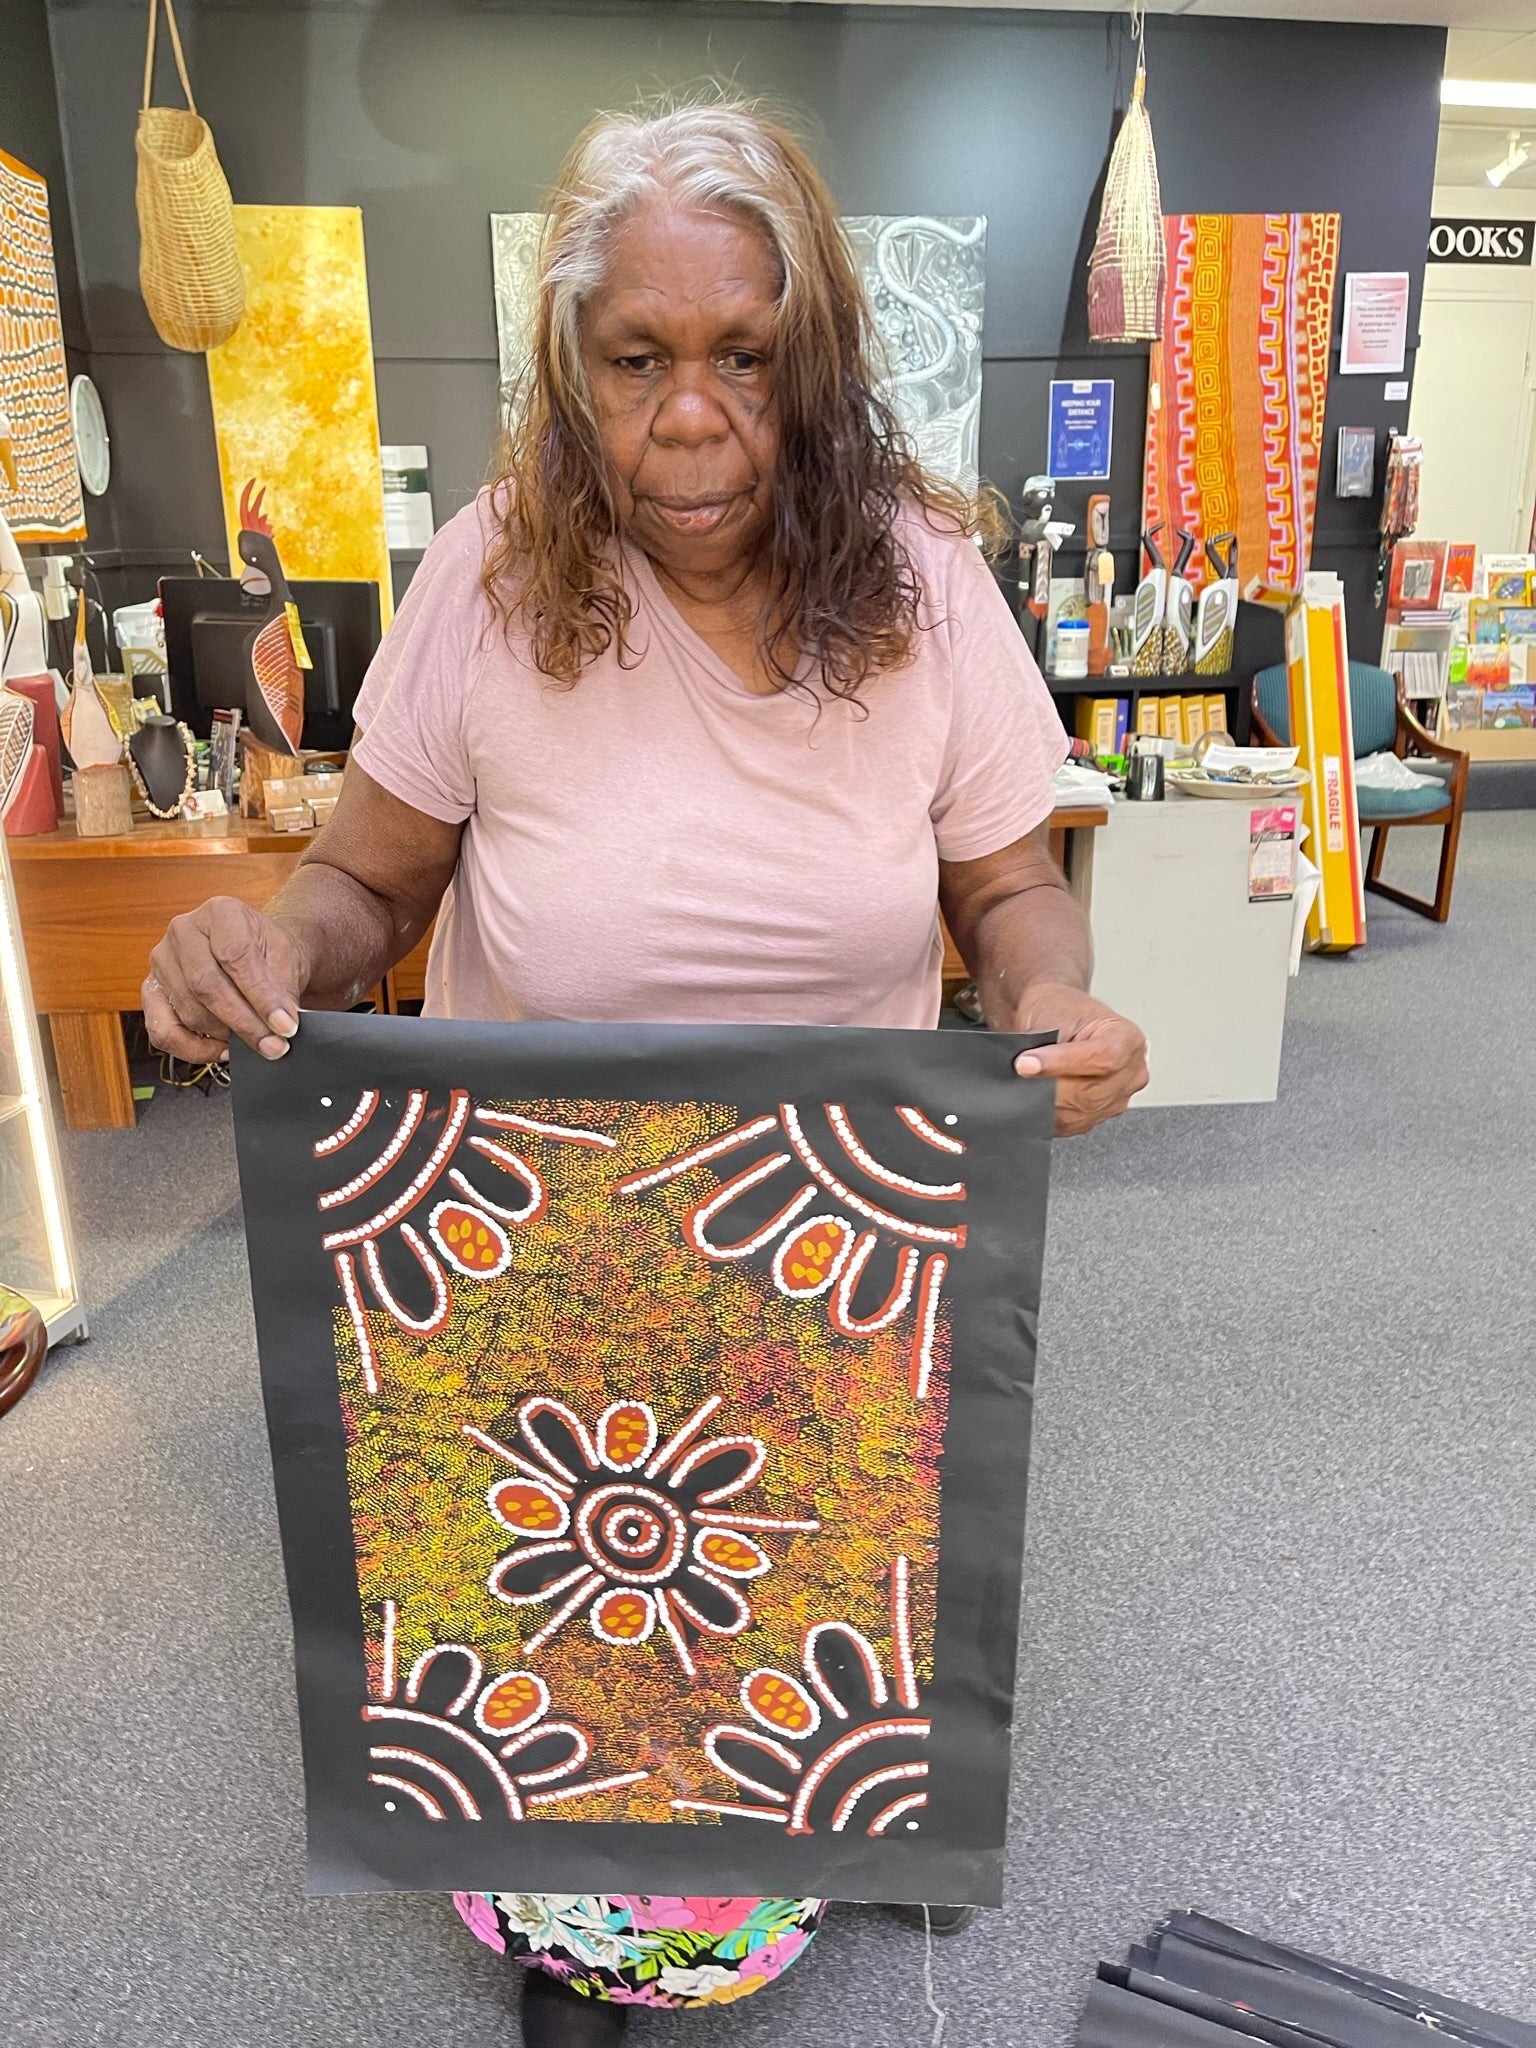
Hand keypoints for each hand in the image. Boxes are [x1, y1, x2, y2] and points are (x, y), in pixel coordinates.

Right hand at [143, 896, 309, 1063]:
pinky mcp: (152, 991)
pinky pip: (162, 1030)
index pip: (235, 955)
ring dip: (225, 1035)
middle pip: (206, 985)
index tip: (284, 1025)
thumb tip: (280, 1025)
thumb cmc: (268, 953)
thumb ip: (281, 991)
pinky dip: (193, 1049)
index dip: (261, 996)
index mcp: (220, 912)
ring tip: (255, 1043)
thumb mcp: (286, 960)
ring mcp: (162, 961)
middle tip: (272, 1046)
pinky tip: (222, 1050)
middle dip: (243, 1022)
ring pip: (188, 1010)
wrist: (255, 954)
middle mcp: (184, 931)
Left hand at [1011, 981, 1147, 1137]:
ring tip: (1028, 1081)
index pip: (1102, 1058)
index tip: (1026, 1064)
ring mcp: (1119, 1096)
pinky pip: (1072, 1123)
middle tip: (1020, 1074)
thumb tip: (1027, 1070)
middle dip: (1048, 1086)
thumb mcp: (1050, 1015)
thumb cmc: (1058, 1010)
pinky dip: (1050, 1112)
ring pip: (1079, 1111)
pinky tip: (1038, 1095)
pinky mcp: (1101, 1114)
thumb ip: (1043, 1046)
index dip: (1062, 1064)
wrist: (1057, 1020)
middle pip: (1090, 1092)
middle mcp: (1131, 1070)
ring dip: (1046, 1101)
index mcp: (1126, 1037)